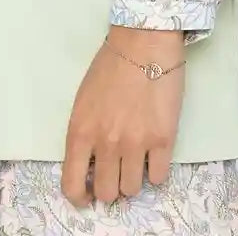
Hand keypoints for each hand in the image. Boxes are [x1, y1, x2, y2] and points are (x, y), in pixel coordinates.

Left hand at [60, 26, 185, 206]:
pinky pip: (158, 177)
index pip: (72, 185)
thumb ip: (84, 133)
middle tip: (117, 171)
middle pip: (107, 193)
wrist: (144, 41)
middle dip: (110, 187)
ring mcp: (137, 143)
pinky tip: (154, 154)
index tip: (87, 196)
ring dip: (133, 179)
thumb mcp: (84, 100)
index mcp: (81, 132)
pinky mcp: (164, 139)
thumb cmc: (110, 65)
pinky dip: (155, 171)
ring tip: (136, 159)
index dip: (80, 197)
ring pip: (132, 189)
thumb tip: (91, 164)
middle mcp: (107, 143)